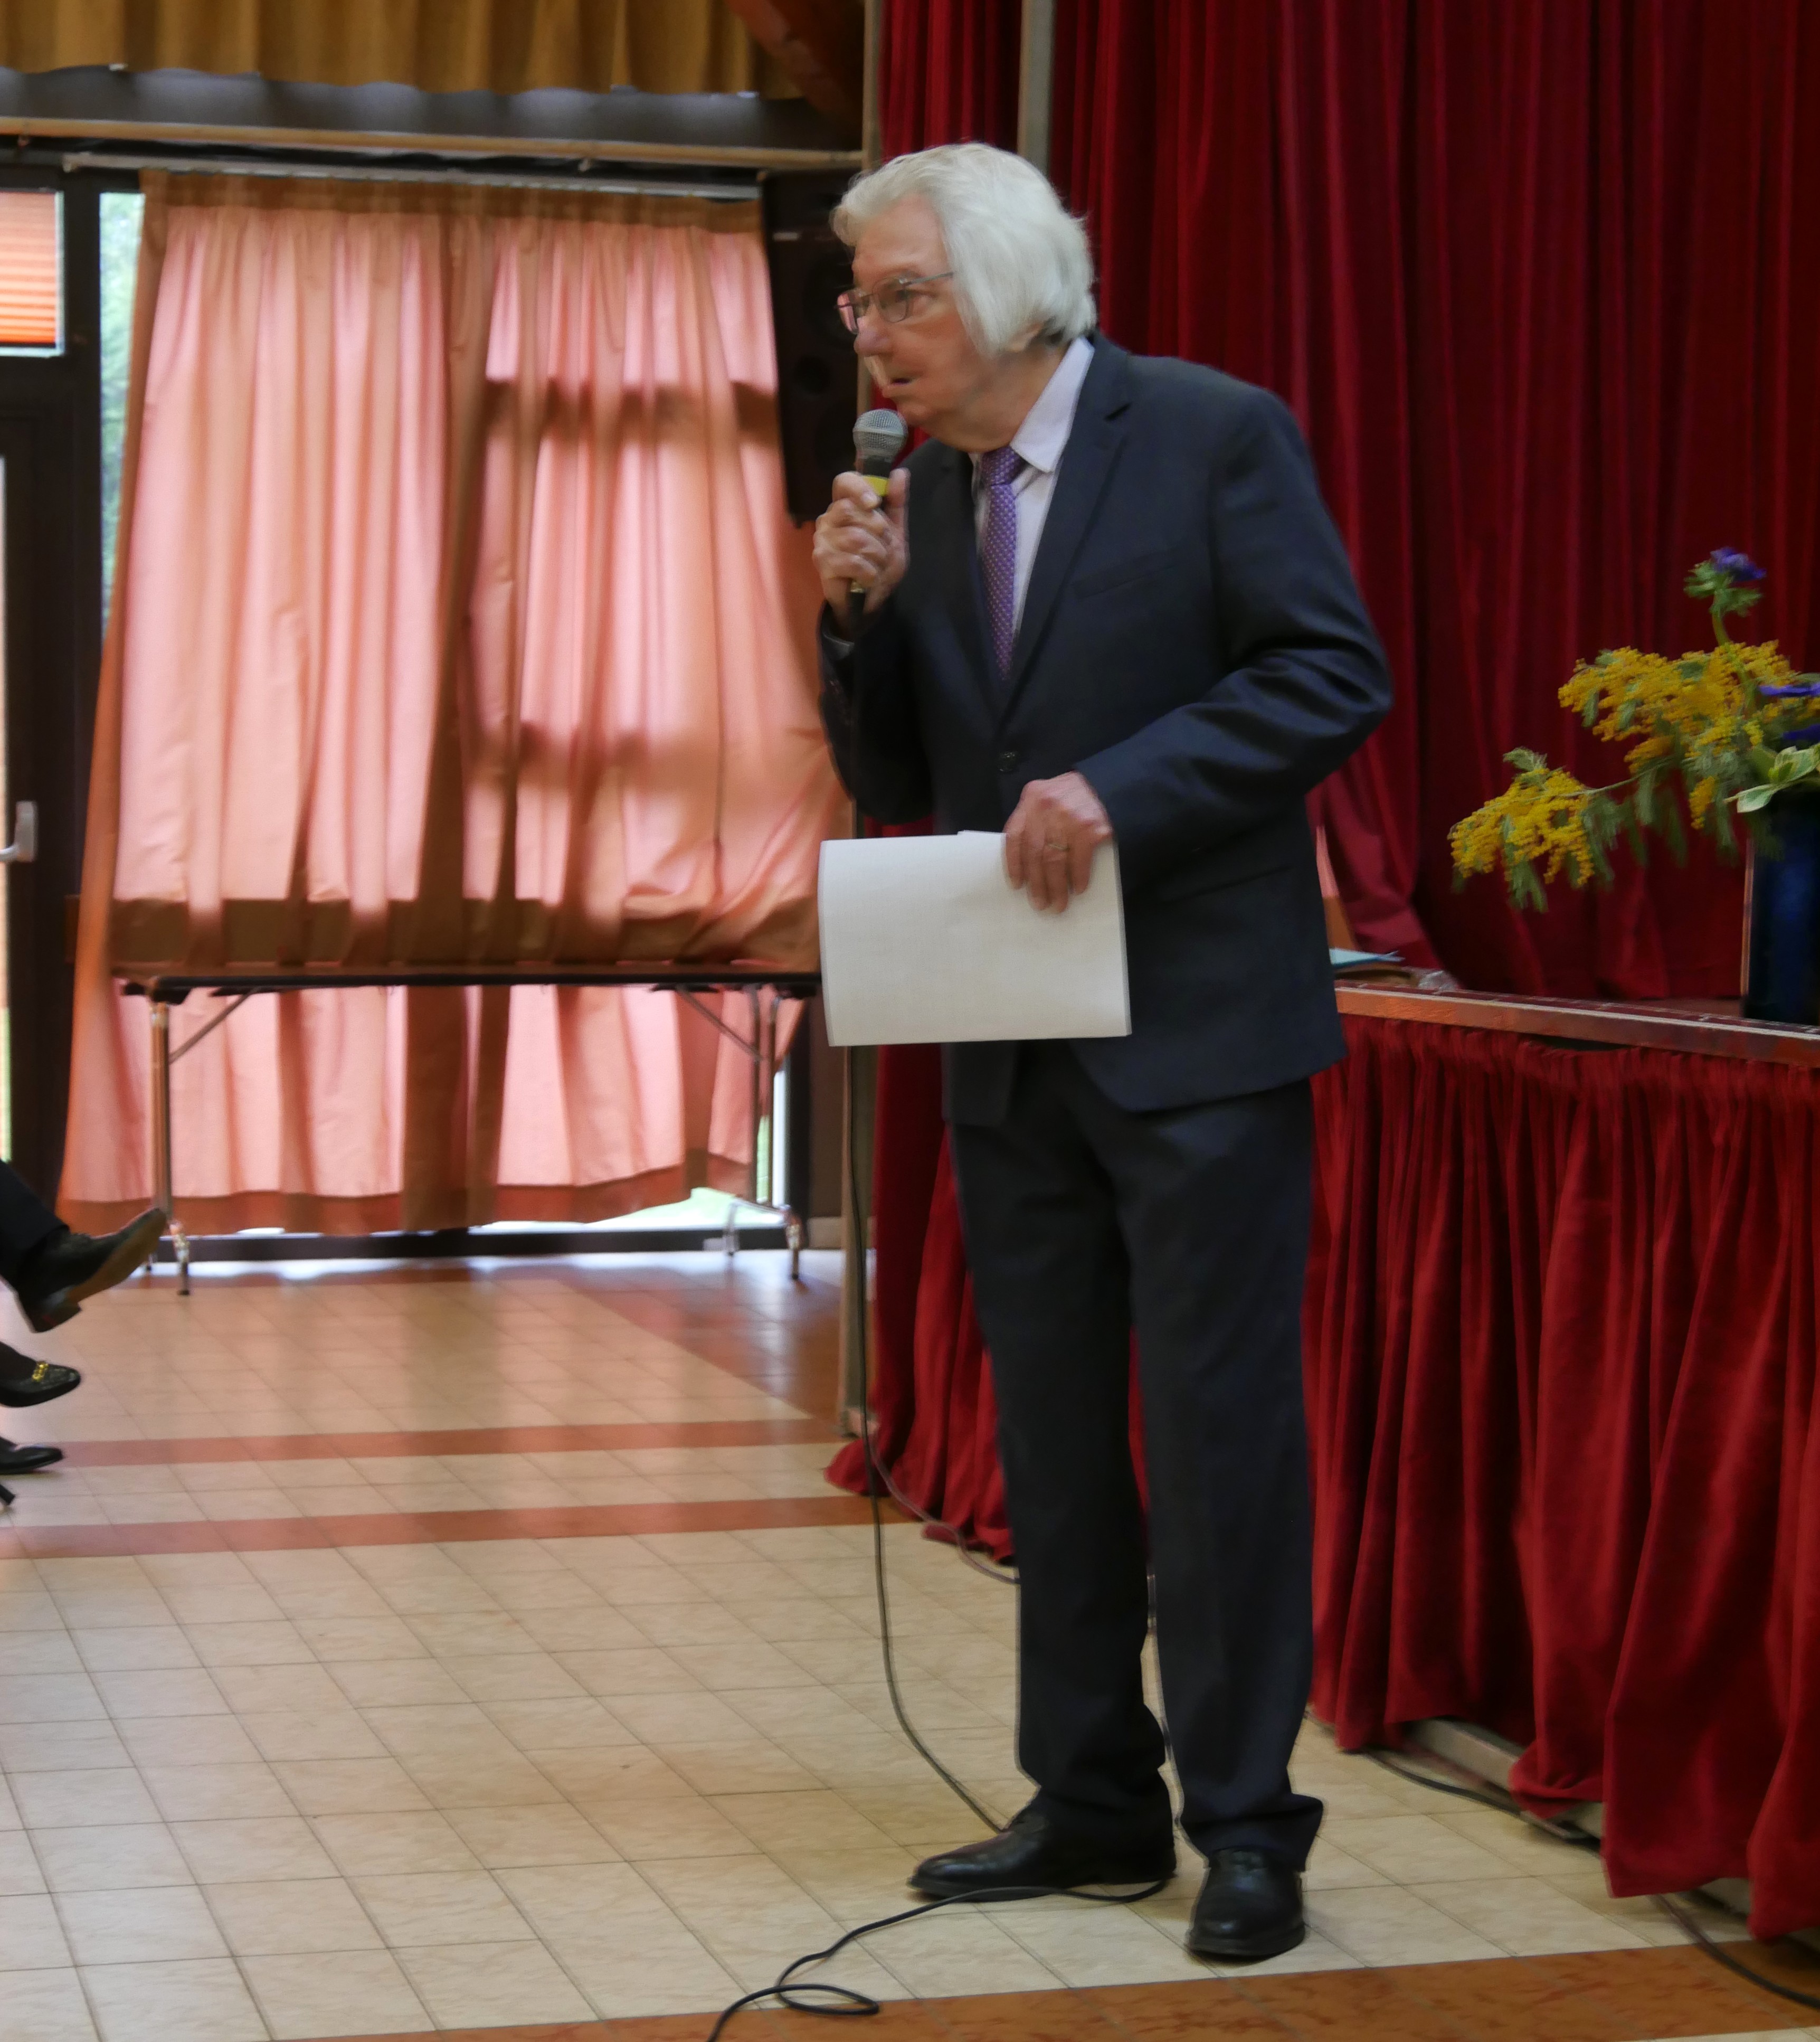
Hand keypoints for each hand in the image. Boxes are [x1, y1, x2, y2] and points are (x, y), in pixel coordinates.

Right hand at [814, 469, 908, 618]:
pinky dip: (869, 573)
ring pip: (856, 537)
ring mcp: (822, 540)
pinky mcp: (822, 562)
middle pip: (851, 509)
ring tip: (877, 565)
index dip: (858, 487)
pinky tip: (869, 578)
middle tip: (883, 546)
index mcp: (845, 506)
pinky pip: (853, 561)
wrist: (873, 600)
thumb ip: (897, 503)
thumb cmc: (880, 564)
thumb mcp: (896, 532)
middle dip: (878, 530)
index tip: (874, 503)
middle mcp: (829, 519)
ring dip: (877, 555)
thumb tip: (900, 472)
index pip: (843, 481)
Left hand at [1004, 772, 1113, 912]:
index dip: (1014, 864)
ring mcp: (1068, 816)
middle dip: (1036, 883)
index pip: (1014, 835)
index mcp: (1032, 797)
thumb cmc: (1079, 795)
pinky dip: (1078, 878)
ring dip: (1056, 887)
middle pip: (1034, 852)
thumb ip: (1036, 819)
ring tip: (1058, 903)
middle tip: (1040, 903)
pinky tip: (1078, 889)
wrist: (1115, 783)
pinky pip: (1079, 860)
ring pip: (1054, 860)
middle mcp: (1046, 805)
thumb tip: (1029, 863)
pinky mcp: (1089, 827)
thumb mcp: (1050, 797)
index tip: (1017, 885)